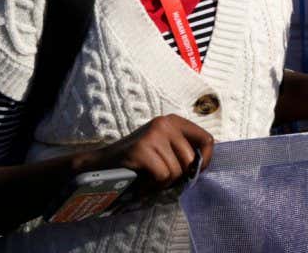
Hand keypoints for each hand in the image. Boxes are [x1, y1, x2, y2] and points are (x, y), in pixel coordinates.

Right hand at [73, 115, 212, 191]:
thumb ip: (184, 151)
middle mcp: (166, 123)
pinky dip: (152, 186)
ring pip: (177, 171)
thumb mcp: (164, 149)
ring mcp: (154, 134)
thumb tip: (205, 166)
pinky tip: (142, 183)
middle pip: (191, 159)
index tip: (195, 172)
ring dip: (163, 183)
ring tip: (148, 179)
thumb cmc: (138, 161)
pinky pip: (162, 176)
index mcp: (175, 121)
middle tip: (160, 179)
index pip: (206, 139)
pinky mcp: (142, 149)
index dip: (206, 159)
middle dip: (179, 176)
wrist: (101, 164)